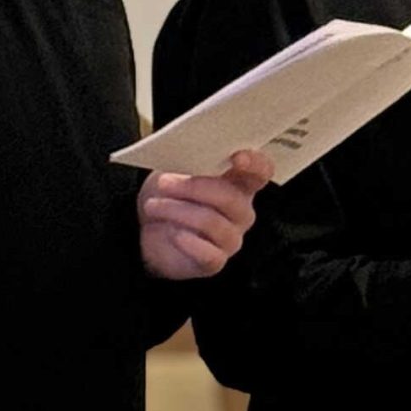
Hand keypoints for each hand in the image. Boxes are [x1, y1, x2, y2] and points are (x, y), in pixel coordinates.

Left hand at [139, 150, 272, 280]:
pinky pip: (209, 254)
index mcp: (239, 183)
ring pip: (212, 222)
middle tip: (164, 182)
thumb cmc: (170, 196)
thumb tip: (190, 149)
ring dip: (178, 211)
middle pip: (231, 198)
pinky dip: (188, 242)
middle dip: (194, 188)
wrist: (147, 230)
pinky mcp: (215, 261)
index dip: (255, 163)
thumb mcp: (177, 170)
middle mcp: (242, 211)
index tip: (236, 157)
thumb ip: (193, 160)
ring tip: (153, 206)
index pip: (262, 171)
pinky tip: (173, 234)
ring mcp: (231, 238)